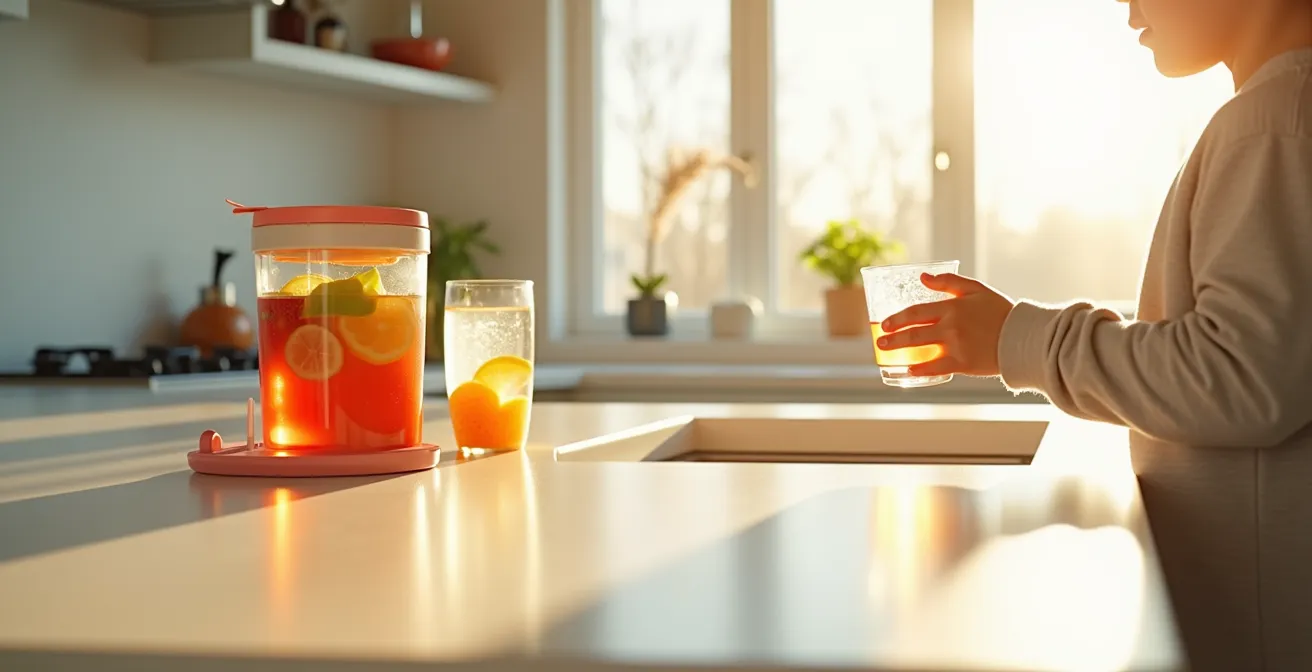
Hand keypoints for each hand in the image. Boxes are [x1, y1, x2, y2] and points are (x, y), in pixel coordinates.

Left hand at [877, 273, 1015, 377]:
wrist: (1021, 337)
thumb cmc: (999, 312)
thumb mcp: (976, 290)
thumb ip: (948, 282)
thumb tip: (922, 277)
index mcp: (952, 307)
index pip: (916, 311)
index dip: (898, 318)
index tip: (885, 324)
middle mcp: (951, 326)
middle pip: (914, 331)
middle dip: (893, 337)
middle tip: (879, 341)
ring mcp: (956, 346)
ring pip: (921, 348)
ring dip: (900, 352)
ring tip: (886, 354)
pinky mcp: (963, 363)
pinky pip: (936, 368)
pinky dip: (921, 369)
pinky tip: (909, 370)